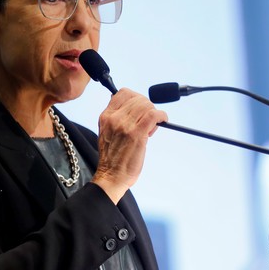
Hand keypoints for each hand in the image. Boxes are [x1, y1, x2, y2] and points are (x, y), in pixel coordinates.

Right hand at [91, 88, 167, 202]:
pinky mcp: (137, 134)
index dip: (136, 97)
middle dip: (147, 106)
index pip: (122, 93)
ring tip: (152, 126)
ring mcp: (125, 125)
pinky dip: (161, 115)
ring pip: (146, 105)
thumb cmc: (113, 157)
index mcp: (106, 116)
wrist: (111, 176)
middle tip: (148, 120)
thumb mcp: (107, 132)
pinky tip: (163, 120)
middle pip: (137, 98)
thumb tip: (132, 106)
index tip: (141, 106)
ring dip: (154, 112)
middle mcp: (114, 118)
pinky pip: (153, 115)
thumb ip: (116, 118)